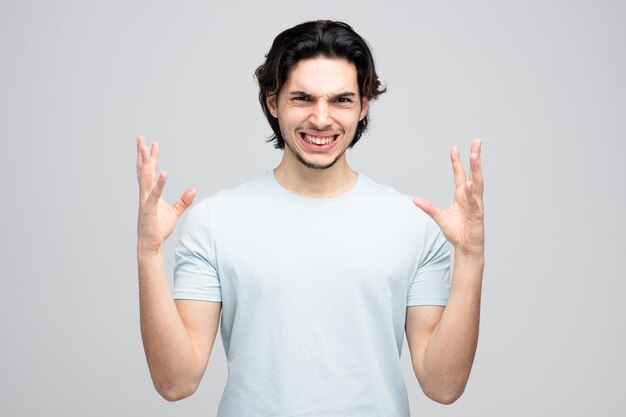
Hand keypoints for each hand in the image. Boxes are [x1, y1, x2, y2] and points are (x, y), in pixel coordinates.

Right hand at [136, 135, 195, 254]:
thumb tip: (194, 189)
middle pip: (144, 170)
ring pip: (144, 178)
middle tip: (140, 138)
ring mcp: (145, 201)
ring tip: (144, 148)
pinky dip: (159, 184)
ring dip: (144, 162)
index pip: (150, 172)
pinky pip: (154, 194)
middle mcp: (145, 194)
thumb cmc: (159, 229)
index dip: (151, 158)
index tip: (152, 144)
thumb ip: (184, 200)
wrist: (151, 245)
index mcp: (150, 193)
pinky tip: (163, 173)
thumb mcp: (175, 212)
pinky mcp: (149, 209)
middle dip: (142, 154)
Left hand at [413, 139, 483, 256]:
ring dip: (476, 169)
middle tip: (476, 142)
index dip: (457, 161)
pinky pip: (475, 202)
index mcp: (462, 195)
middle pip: (474, 173)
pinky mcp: (478, 214)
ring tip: (474, 155)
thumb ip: (428, 207)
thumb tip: (415, 199)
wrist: (465, 247)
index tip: (454, 147)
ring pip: (477, 183)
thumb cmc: (457, 231)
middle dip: (475, 158)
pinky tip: (470, 184)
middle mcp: (470, 196)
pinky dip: (472, 193)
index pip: (460, 174)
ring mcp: (476, 204)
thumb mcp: (439, 216)